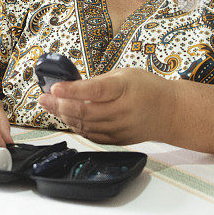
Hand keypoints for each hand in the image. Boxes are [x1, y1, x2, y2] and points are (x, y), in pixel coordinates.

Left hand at [36, 67, 174, 144]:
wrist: (170, 112)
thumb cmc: (147, 88)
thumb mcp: (125, 74)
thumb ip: (99, 82)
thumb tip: (70, 87)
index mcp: (125, 89)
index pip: (95, 91)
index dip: (73, 90)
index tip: (55, 87)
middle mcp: (122, 111)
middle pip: (85, 111)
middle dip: (59, 105)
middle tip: (43, 98)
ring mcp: (120, 128)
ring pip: (85, 125)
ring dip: (63, 116)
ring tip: (49, 105)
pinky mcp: (118, 140)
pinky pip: (91, 135)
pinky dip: (76, 127)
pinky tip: (65, 117)